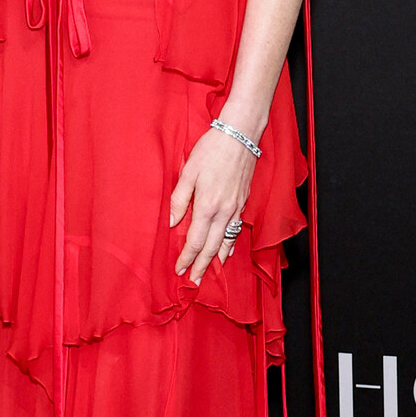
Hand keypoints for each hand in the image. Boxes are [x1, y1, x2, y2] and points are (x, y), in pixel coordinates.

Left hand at [169, 125, 255, 284]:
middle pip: (212, 247)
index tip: (179, 269)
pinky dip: (230, 244)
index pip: (195, 240)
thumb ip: (179, 199)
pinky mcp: (243, 202)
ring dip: (216, 259)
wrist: (240, 136)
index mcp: (207, 206)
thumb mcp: (188, 172)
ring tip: (208, 272)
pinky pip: (236, 230)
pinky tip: (226, 251)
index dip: (187, 257)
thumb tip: (172, 223)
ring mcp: (236, 208)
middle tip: (194, 281)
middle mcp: (224, 211)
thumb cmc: (211, 150)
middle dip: (201, 265)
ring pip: (226, 241)